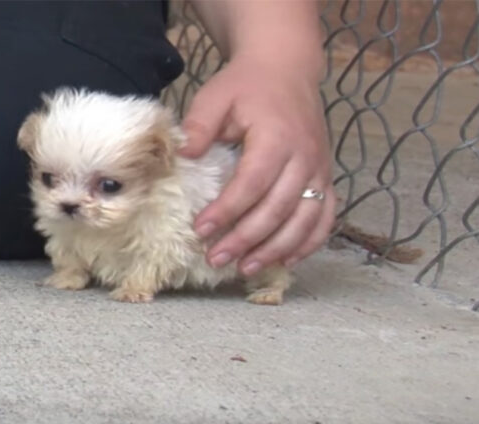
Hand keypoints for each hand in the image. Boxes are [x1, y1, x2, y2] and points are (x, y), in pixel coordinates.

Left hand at [178, 55, 335, 275]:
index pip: (252, 183)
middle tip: (215, 258)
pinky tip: (286, 261)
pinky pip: (325, 217)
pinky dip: (309, 242)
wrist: (286, 69)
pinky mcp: (326, 177)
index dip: (227, 210)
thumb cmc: (245, 85)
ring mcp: (320, 169)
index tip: (200, 229)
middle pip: (278, 209)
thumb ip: (200, 124)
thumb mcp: (215, 96)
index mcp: (277, 137)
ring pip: (305, 220)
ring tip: (246, 268)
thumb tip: (185, 154)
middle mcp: (305, 156)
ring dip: (276, 249)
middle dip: (246, 239)